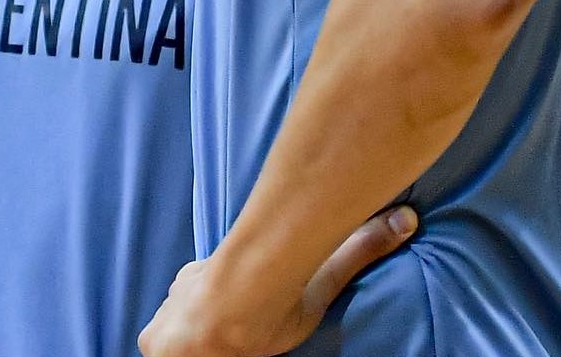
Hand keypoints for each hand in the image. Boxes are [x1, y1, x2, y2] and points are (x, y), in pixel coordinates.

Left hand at [137, 205, 417, 356]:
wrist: (229, 314)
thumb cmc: (272, 299)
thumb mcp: (318, 280)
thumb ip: (356, 251)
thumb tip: (407, 218)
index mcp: (203, 278)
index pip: (201, 293)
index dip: (218, 302)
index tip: (235, 314)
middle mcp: (177, 297)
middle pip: (184, 314)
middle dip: (199, 325)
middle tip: (224, 335)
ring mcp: (161, 326)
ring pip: (170, 337)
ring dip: (188, 342)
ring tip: (216, 346)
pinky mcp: (153, 345)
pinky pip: (163, 353)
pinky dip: (180, 354)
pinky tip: (203, 353)